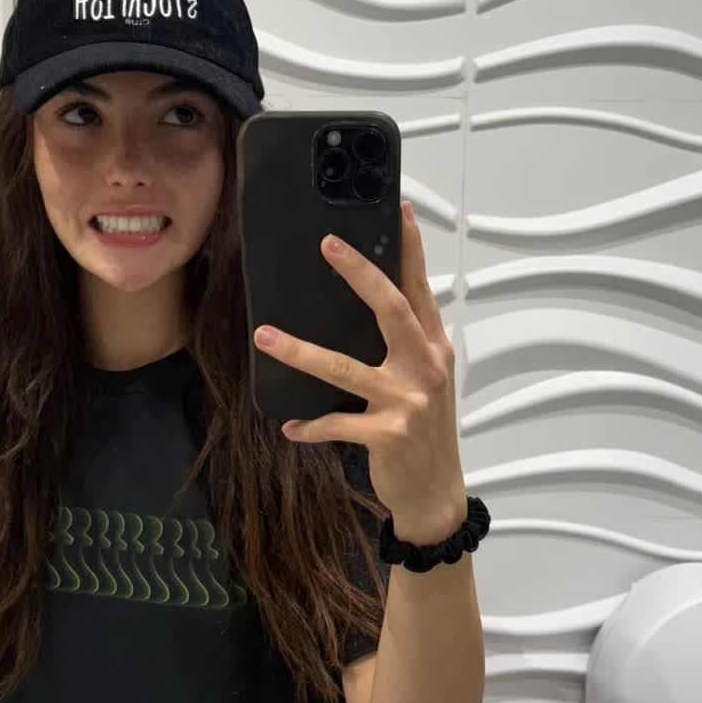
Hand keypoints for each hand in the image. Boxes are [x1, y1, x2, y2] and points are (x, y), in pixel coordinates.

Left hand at [253, 201, 466, 538]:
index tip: (398, 209)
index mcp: (434, 348)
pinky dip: (310, 426)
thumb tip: (371, 301)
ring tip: (265, 336)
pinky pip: (337, 424)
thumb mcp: (426, 380)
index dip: (410, 248)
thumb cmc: (425, 431)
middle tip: (327, 245)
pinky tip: (289, 426)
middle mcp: (425, 368)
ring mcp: (407, 402)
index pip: (419, 288)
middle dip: (359, 274)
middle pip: (390, 309)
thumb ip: (406, 343)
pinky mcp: (387, 435)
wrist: (436, 492)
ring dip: (301, 352)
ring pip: (345, 368)